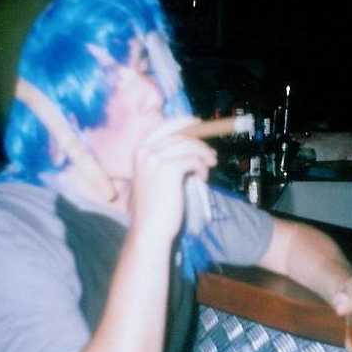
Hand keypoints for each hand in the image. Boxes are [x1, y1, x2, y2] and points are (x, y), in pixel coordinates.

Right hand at [129, 118, 217, 243]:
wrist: (148, 229)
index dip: (184, 123)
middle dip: (199, 142)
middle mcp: (145, 151)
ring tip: (210, 166)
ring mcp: (156, 159)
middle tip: (211, 154)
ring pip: (190, 146)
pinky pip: (194, 160)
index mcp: (139, 151)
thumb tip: (190, 147)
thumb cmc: (152, 208)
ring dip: (204, 155)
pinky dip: (202, 168)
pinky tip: (202, 178)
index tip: (198, 124)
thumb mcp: (154, 177)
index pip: (164, 127)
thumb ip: (165, 160)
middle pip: (180, 135)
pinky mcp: (169, 169)